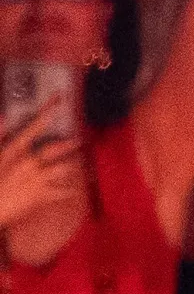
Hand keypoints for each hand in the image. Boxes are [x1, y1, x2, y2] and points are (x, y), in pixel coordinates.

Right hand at [0, 104, 85, 229]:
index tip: (59, 98)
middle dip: (70, 143)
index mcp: (15, 149)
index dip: (48, 111)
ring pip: (64, 168)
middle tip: (80, 140)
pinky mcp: (42, 195)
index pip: (34, 125)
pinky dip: (71, 190)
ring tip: (84, 167)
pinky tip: (77, 189)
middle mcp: (28, 161)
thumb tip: (4, 117)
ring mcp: (37, 178)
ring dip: (74, 166)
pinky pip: (64, 191)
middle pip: (55, 148)